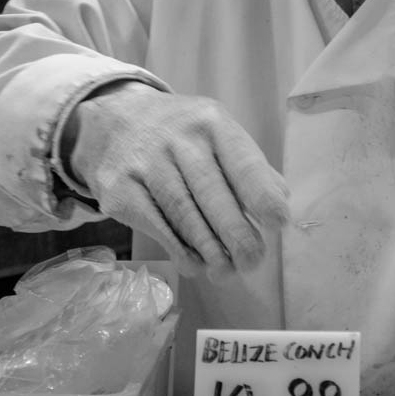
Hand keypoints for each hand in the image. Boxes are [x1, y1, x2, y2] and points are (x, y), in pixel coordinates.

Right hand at [67, 83, 289, 274]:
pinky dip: (178, 249)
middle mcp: (179, 138)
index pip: (241, 161)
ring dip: (209, 249)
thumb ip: (247, 165)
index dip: (261, 195)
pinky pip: (155, 225)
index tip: (278, 224)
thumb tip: (280, 199)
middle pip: (212, 192)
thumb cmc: (180, 135)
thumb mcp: (215, 133)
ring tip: (227, 271)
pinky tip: (194, 264)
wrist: (114, 123)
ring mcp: (147, 163)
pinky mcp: (120, 188)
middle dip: (237, 233)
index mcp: (212, 123)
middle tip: (253, 261)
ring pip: (183, 212)